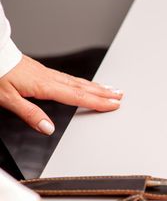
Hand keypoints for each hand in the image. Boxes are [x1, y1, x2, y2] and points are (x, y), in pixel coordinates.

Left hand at [0, 55, 122, 134]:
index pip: (77, 96)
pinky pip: (70, 78)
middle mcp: (50, 78)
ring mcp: (47, 74)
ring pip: (78, 81)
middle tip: (120, 96)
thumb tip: (48, 128)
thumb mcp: (7, 98)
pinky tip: (85, 84)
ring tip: (111, 89)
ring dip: (96, 86)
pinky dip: (83, 82)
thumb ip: (29, 114)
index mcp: (44, 86)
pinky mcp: (43, 71)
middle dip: (103, 93)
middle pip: (82, 87)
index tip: (113, 104)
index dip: (97, 102)